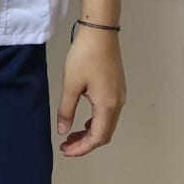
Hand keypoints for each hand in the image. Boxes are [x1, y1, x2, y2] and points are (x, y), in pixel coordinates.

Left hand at [56, 29, 125, 155]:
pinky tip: (83, 120)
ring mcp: (120, 95)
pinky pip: (108, 113)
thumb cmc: (84, 57)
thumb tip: (63, 131)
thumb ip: (67, 110)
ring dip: (90, 132)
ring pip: (107, 124)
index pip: (97, 137)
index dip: (81, 148)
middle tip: (66, 145)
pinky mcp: (117, 87)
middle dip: (86, 143)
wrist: (100, 32)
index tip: (65, 150)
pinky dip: (96, 121)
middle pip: (104, 134)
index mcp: (107, 105)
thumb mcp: (71, 85)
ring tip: (71, 134)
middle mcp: (118, 103)